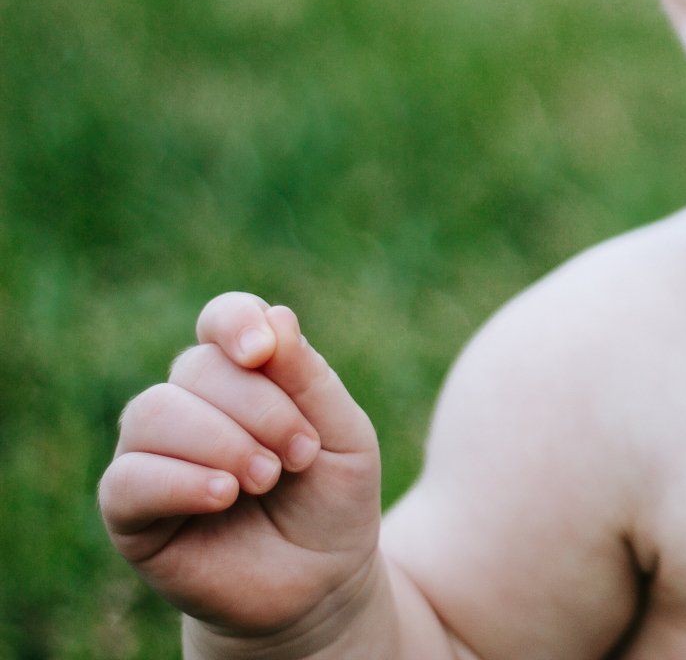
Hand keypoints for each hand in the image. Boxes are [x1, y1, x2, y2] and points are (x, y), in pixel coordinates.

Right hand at [98, 294, 382, 637]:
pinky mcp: (129, 512)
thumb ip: (308, 377)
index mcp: (242, 376)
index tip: (264, 350)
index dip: (235, 323)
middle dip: (259, 407)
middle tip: (299, 456)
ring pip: (153, 412)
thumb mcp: (343, 434)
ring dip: (221, 441)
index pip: (221, 321)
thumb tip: (274, 317)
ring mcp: (153, 455)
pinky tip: (223, 495)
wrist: (320, 583)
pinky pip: (128, 478)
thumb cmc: (332, 501)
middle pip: (196, 367)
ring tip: (267, 479)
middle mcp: (189, 406)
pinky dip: (179, 480)